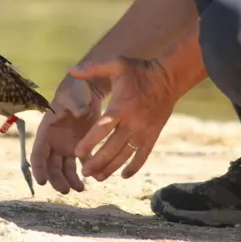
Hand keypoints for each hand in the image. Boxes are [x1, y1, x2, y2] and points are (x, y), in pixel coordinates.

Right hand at [30, 76, 109, 193]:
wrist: (88, 88)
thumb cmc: (75, 89)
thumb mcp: (73, 94)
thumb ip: (76, 104)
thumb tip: (82, 113)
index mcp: (46, 131)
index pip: (38, 154)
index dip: (38, 168)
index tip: (42, 182)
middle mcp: (54, 142)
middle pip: (51, 166)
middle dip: (56, 179)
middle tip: (65, 190)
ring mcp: (67, 145)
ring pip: (65, 168)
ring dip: (69, 180)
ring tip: (79, 189)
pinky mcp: (82, 145)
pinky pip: (82, 162)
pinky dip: (85, 171)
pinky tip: (92, 179)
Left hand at [69, 57, 177, 180]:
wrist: (169, 77)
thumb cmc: (140, 70)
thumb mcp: (116, 63)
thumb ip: (93, 68)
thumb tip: (71, 70)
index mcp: (120, 107)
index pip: (102, 129)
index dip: (89, 142)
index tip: (77, 153)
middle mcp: (132, 122)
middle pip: (112, 148)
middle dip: (97, 162)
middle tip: (84, 172)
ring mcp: (143, 131)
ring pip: (125, 155)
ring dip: (111, 168)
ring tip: (98, 177)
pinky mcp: (153, 135)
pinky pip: (143, 155)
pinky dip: (133, 167)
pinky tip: (123, 176)